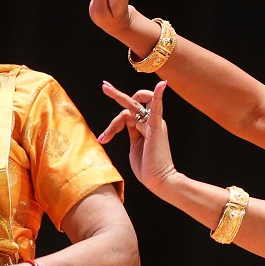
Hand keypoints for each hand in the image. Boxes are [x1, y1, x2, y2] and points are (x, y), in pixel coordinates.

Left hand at [97, 80, 178, 196]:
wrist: (159, 180)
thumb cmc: (148, 167)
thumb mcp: (135, 146)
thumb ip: (132, 132)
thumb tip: (123, 124)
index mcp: (145, 126)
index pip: (127, 115)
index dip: (113, 125)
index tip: (102, 139)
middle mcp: (150, 122)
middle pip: (131, 104)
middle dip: (117, 94)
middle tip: (104, 86)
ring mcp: (154, 124)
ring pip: (133, 106)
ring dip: (117, 98)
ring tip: (105, 88)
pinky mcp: (156, 129)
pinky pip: (157, 108)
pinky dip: (159, 95)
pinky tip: (162, 85)